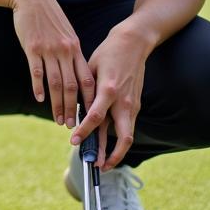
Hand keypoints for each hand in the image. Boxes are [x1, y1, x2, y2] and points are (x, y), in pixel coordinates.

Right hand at [10, 0, 94, 127]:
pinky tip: (39, 99)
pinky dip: (39, 87)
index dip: (89, 99)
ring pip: (56, 83)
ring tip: (57, 119)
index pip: (86, 78)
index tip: (89, 115)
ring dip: (57, 104)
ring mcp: (49, 50)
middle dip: (73, 108)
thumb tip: (74, 72)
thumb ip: (70, 51)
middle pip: (72, 86)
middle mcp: (65, 51)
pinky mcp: (32, 47)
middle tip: (71, 125)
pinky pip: (37, 71)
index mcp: (75, 48)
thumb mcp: (65, 33)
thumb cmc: (48, 16)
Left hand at [71, 26, 148, 168]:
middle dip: (112, 155)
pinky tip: (108, 145)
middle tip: (99, 166)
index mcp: (108, 91)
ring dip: (117, 151)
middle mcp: (123, 101)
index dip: (84, 132)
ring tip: (103, 162)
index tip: (73, 142)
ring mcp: (133, 104)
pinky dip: (119, 138)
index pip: (95, 118)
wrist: (133, 43)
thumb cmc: (108, 53)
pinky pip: (127, 125)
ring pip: (127, 135)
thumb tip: (77, 109)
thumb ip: (86, 91)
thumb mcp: (92, 69)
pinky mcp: (136, 104)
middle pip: (123, 137)